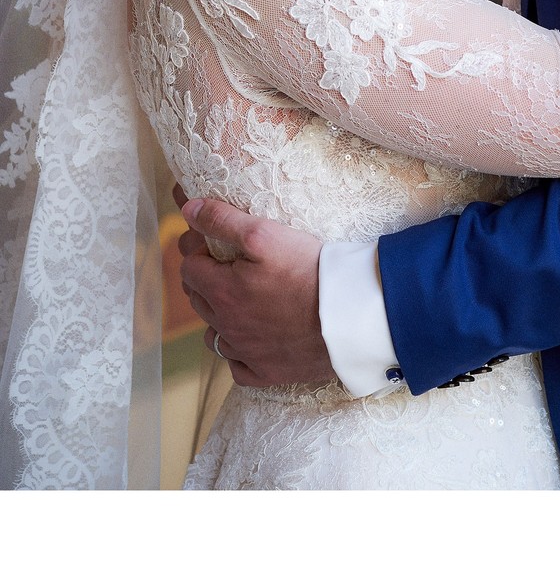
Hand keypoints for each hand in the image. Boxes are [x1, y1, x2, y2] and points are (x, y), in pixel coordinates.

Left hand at [178, 196, 333, 387]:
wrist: (348, 315)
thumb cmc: (307, 270)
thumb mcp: (264, 233)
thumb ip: (222, 221)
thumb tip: (189, 210)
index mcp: (221, 292)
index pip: (189, 268)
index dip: (200, 251)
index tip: (219, 245)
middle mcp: (227, 327)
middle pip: (198, 300)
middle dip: (206, 280)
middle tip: (230, 265)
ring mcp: (246, 353)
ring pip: (214, 335)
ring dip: (218, 317)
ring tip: (240, 301)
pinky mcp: (267, 372)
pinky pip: (238, 367)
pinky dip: (239, 353)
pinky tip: (252, 339)